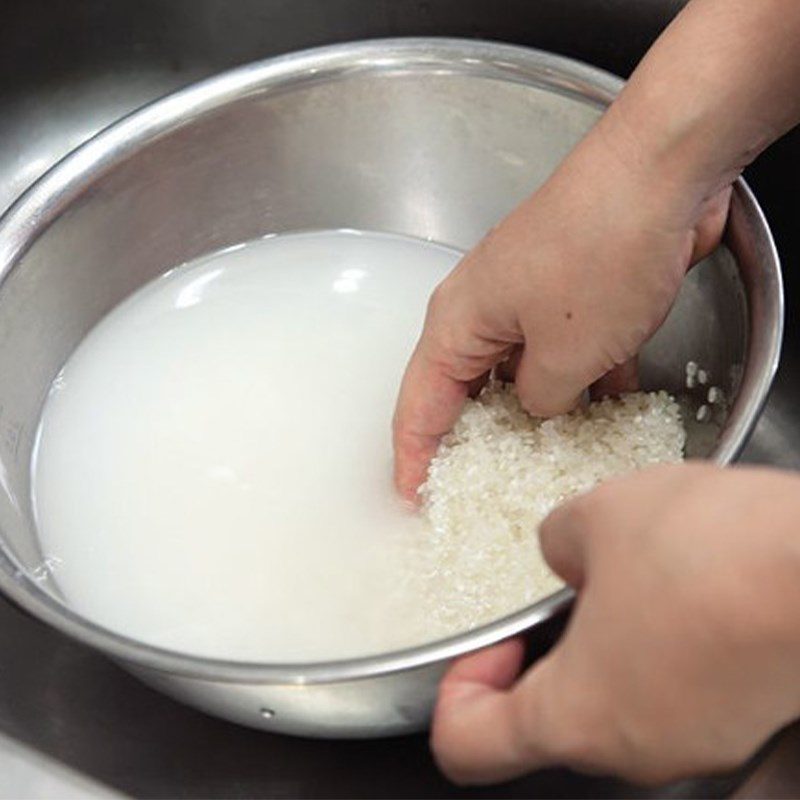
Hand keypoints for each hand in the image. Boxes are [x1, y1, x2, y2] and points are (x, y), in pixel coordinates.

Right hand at [392, 119, 729, 498]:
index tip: (412, 497)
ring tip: (545, 460)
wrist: (660, 174)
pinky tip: (606, 410)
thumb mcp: (566, 357)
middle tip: (475, 488)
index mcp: (457, 323)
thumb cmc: (600, 251)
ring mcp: (528, 297)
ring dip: (536, 412)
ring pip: (519, 373)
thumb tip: (542, 408)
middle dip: (473, 439)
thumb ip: (543, 402)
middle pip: (463, 390)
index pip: (418, 406)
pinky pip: (562, 351)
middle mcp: (483, 308)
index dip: (413, 457)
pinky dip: (580, 382)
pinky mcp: (570, 290)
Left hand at [431, 464, 799, 784]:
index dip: (460, 691)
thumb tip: (563, 555)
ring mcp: (699, 743)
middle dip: (546, 652)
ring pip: (621, 704)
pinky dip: (665, 646)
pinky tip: (687, 586)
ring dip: (611, 642)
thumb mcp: (597, 516)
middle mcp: (635, 751)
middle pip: (550, 720)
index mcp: (575, 716)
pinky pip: (678, 690)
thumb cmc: (712, 555)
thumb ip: (556, 542)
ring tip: (634, 574)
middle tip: (564, 591)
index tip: (489, 644)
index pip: (466, 745)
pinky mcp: (746, 719)